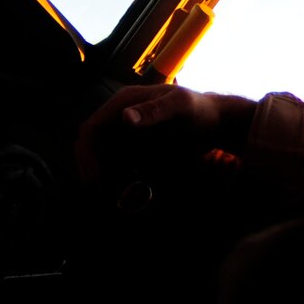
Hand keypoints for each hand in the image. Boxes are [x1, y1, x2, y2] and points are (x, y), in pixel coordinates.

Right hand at [74, 84, 257, 191]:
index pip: (92, 129)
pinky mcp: (135, 151)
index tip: (95, 182)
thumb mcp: (181, 106)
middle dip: (93, 172)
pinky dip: (118, 183)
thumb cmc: (200, 109)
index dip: (87, 155)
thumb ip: (155, 111)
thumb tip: (125, 119)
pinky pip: (118, 169)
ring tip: (117, 200)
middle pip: (92, 148)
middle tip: (104, 197)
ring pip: (102, 161)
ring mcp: (126, 136)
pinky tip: (130, 195)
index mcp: (124, 103)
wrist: (216, 123)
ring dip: (105, 180)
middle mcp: (119, 119)